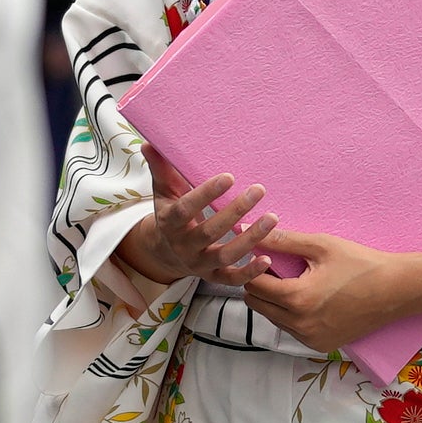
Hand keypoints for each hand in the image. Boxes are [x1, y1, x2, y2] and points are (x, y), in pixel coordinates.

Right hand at [110, 171, 278, 291]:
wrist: (164, 252)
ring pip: (225, 255)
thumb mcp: (163, 191)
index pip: (186, 209)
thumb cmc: (170, 214)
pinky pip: (232, 279)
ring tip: (272, 218)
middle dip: (235, 212)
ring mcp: (199, 263)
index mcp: (169, 222)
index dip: (206, 194)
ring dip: (250, 239)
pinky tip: (268, 258)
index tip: (229, 177)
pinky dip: (250, 273)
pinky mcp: (213, 276)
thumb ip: (160, 168)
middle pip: (210, 231)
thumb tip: (149, 143)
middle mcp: (183, 246)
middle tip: (258, 190)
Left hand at [236, 233, 421, 359]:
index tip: (261, 255)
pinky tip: (308, 299)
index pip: (253, 284)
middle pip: (257, 304)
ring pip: (272, 318)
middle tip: (276, 268)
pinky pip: (290, 330)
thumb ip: (282, 240)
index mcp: (298, 298)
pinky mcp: (320, 345)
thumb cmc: (360, 263)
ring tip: (292, 281)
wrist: (396, 290)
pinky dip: (290, 315)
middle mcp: (300, 324)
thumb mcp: (321, 246)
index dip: (253, 267)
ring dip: (274, 301)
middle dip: (260, 285)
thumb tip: (248, 229)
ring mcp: (310, 339)